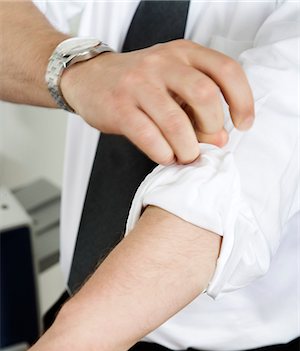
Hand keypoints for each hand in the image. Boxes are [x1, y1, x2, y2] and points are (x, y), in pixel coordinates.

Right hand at [61, 39, 253, 164]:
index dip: (242, 101)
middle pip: (205, 97)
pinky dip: (164, 154)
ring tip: (186, 155)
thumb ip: (199, 105)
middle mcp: (162, 63)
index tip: (243, 124)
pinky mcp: (119, 107)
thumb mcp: (173, 82)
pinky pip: (150, 137)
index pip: (226, 71)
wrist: (89, 78)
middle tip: (206, 143)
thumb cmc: (139, 84)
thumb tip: (220, 139)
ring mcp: (139, 84)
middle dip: (212, 128)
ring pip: (176, 123)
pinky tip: (165, 156)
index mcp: (184, 52)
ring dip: (188, 148)